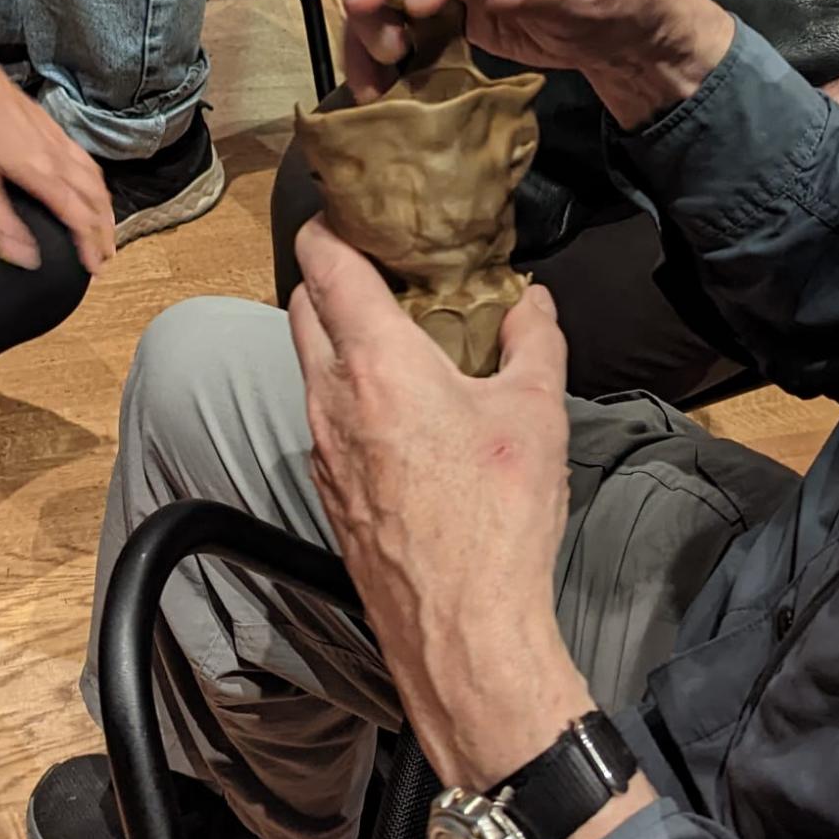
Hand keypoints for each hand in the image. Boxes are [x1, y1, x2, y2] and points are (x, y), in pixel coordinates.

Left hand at [0, 19, 114, 274]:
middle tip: (107, 255)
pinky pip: (88, 161)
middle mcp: (58, 157)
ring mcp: (58, 140)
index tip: (96, 267)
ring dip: (106, 207)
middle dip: (105, 230)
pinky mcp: (52, 128)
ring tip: (106, 227)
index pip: (79, 217)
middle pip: (96, 200)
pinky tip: (91, 184)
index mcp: (42, 173)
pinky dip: (98, 183)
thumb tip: (25, 257)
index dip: (90, 245)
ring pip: (96, 179)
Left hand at [288, 218, 590, 788]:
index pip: (325, 266)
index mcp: (377, 362)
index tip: (350, 207)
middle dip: (330, 276)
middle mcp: (333, 397)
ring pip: (309, 364)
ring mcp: (322, 448)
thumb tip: (533, 301)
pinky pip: (323, 416)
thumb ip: (534, 341)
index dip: (329, 225)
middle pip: (303, 307)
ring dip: (336, 335)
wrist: (462, 631)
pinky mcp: (329, 490)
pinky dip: (345, 389)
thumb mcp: (536, 413)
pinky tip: (398, 405)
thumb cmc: (498, 518)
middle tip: (381, 264)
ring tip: (396, 331)